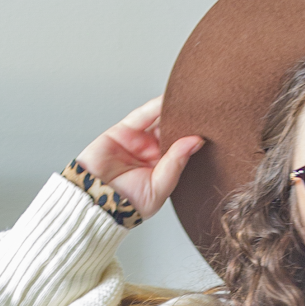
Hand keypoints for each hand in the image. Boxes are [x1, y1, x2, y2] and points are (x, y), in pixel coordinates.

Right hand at [75, 96, 201, 221]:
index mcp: (163, 171)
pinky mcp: (123, 130)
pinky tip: (168, 100)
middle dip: (185, 123)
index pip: (182, 150)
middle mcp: (152, 154)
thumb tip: (195, 142)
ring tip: (188, 102)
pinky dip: (155, 106)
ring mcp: (138, 141)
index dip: (193, 140)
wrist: (94, 202)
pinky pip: (142, 115)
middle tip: (203, 112)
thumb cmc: (125, 205)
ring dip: (172, 111)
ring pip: (159, 121)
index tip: (210, 130)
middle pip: (173, 132)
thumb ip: (176, 163)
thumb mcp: (158, 188)